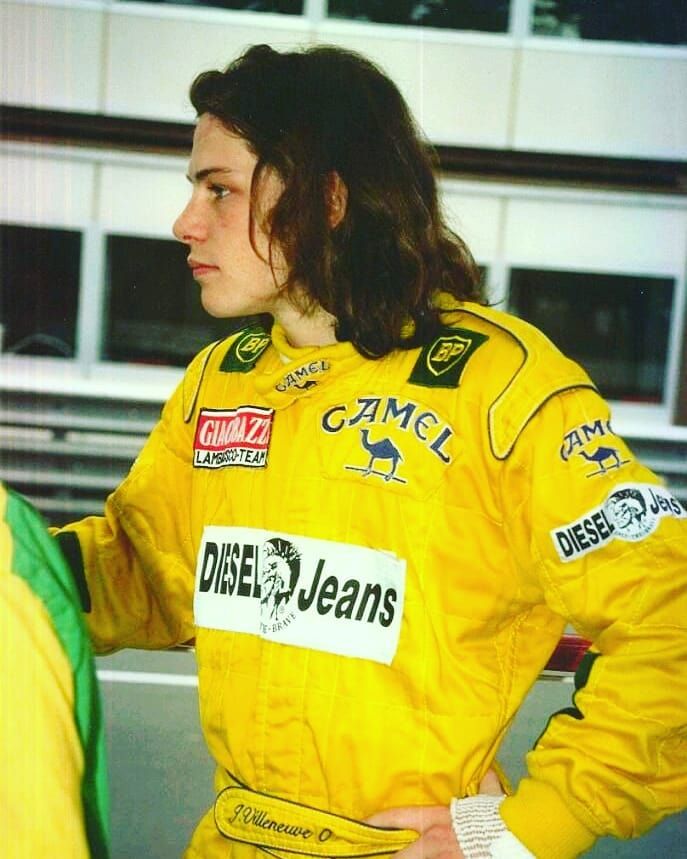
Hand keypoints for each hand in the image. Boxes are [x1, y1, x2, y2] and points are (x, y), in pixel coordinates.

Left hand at [365, 770, 503, 858]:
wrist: (520, 838)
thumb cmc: (501, 818)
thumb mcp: (490, 800)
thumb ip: (485, 787)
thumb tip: (487, 773)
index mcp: (440, 819)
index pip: (402, 816)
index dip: (380, 820)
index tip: (364, 823)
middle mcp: (437, 842)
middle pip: (402, 855)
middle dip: (388, 858)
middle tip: (372, 856)